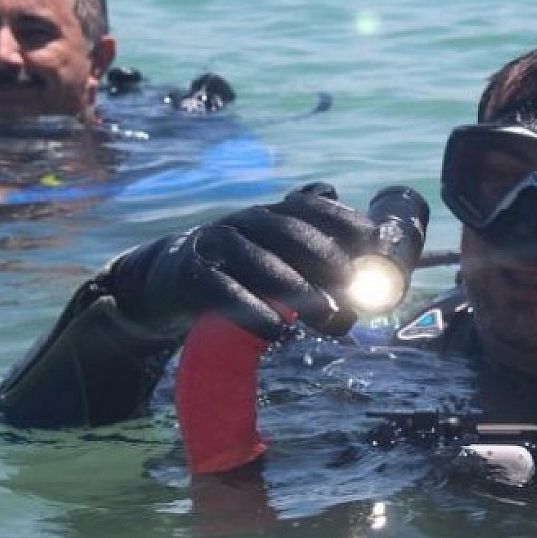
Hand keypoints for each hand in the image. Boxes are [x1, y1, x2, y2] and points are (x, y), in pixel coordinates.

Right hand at [106, 184, 378, 341]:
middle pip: (287, 231)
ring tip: (329, 316)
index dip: (342, 219)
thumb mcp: (271, 256)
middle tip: (357, 286)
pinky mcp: (188, 277)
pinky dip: (250, 309)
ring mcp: (212, 246)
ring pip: (257, 259)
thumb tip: (371, 237)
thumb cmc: (233, 272)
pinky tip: (275, 331)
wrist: (162, 282)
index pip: (307, 206)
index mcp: (266, 215)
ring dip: (298, 288)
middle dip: (326, 257)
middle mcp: (241, 223)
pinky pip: (221, 290)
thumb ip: (314, 251)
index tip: (374, 240)